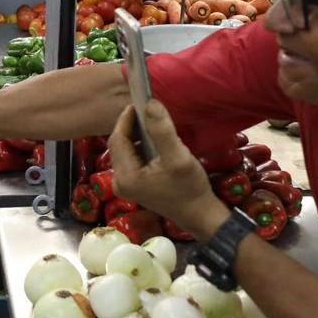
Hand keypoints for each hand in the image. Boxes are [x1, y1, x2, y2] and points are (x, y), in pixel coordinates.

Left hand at [107, 101, 226, 238]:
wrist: (199, 215)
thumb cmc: (189, 189)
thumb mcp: (178, 158)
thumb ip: (162, 131)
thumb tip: (150, 104)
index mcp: (125, 176)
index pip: (118, 139)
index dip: (126, 119)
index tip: (139, 102)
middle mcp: (120, 181)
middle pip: (119, 145)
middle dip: (130, 126)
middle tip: (146, 110)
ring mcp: (126, 185)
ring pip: (125, 151)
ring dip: (136, 135)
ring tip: (152, 122)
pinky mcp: (135, 185)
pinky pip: (132, 158)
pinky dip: (140, 146)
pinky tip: (154, 139)